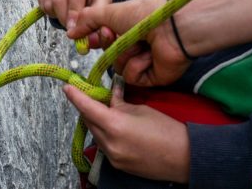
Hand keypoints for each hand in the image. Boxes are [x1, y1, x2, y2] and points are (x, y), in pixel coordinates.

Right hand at [37, 0, 113, 30]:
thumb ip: (96, 12)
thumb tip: (86, 29)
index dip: (73, 11)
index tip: (73, 28)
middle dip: (63, 17)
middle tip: (70, 28)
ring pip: (48, 1)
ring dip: (56, 15)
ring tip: (67, 17)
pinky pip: (41, 2)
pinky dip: (49, 11)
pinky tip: (60, 10)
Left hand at [63, 78, 189, 182]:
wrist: (184, 157)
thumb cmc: (167, 130)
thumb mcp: (142, 109)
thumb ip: (121, 102)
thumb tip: (111, 94)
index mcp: (115, 124)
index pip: (87, 108)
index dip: (76, 96)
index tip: (67, 87)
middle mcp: (109, 143)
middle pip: (88, 121)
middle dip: (87, 108)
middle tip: (92, 95)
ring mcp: (112, 156)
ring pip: (95, 134)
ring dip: (96, 121)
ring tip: (107, 111)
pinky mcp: (117, 164)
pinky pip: (104, 145)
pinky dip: (105, 134)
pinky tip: (115, 127)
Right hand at [74, 0, 192, 85]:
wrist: (173, 27)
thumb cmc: (145, 14)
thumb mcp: (110, 12)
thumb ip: (88, 20)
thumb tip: (70, 32)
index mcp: (129, 27)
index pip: (105, 39)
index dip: (96, 39)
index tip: (90, 38)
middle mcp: (137, 44)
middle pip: (110, 54)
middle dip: (111, 45)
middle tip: (117, 35)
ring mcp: (144, 61)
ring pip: (118, 67)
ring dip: (126, 54)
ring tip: (142, 43)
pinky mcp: (151, 77)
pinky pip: (132, 77)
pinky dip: (138, 65)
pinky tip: (150, 55)